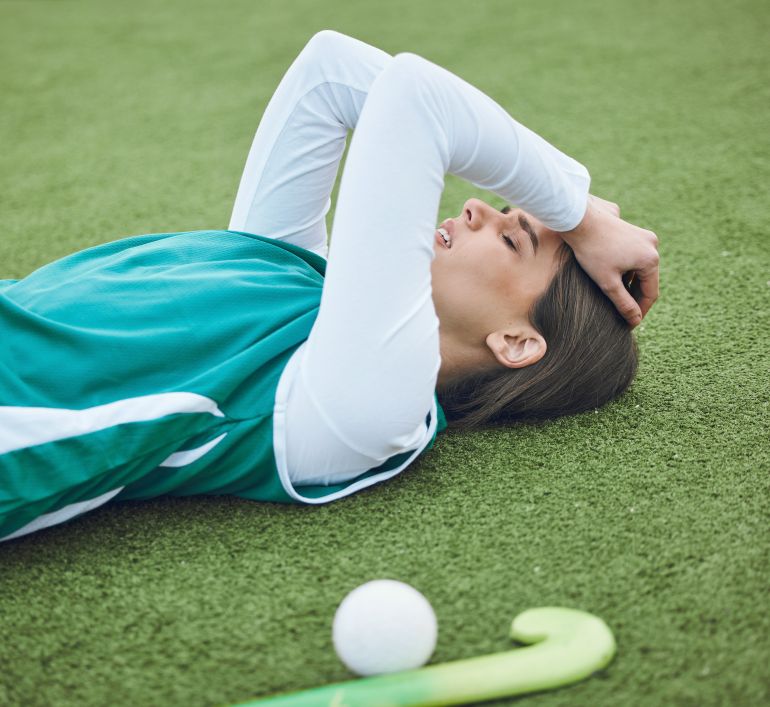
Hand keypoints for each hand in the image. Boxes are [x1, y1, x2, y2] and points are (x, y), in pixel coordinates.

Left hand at [559, 195, 658, 327]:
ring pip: (639, 270)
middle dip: (634, 298)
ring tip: (615, 299)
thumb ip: (623, 303)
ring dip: (629, 285)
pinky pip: (634, 258)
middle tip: (621, 314)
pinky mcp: (633, 232)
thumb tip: (635, 321)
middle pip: (646, 281)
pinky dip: (625, 271)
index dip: (640, 311)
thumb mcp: (607, 282)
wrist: (579, 221)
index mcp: (650, 259)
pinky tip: (611, 279)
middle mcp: (652, 246)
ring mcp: (644, 237)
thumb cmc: (592, 251)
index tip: (629, 324)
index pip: (651, 293)